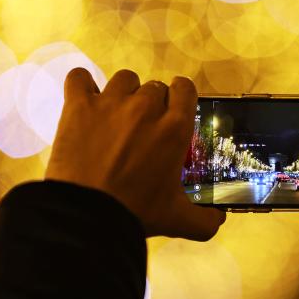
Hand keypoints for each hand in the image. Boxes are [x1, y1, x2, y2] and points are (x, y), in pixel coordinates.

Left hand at [45, 68, 225, 240]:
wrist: (86, 215)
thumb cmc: (136, 212)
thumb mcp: (177, 219)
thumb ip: (205, 220)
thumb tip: (219, 220)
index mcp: (174, 127)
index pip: (185, 88)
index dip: (180, 96)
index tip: (173, 110)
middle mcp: (146, 107)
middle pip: (155, 87)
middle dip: (152, 104)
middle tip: (143, 128)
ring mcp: (111, 102)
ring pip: (124, 79)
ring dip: (124, 93)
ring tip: (116, 115)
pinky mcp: (79, 105)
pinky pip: (80, 78)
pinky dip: (82, 84)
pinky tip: (84, 98)